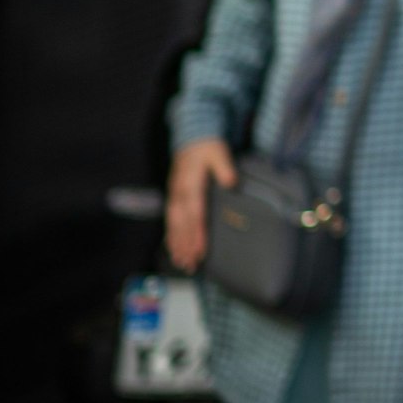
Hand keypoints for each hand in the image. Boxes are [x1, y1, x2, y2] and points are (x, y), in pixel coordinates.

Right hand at [165, 138, 236, 271]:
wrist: (192, 137)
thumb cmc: (208, 147)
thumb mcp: (219, 152)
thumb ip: (224, 167)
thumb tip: (231, 182)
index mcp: (190, 185)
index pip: (195, 214)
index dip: (197, 234)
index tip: (200, 251)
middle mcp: (179, 193)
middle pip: (182, 224)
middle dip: (185, 246)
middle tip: (189, 265)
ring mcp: (174, 195)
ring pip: (173, 224)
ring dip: (177, 245)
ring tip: (181, 263)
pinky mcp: (174, 197)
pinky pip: (170, 220)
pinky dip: (171, 235)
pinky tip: (172, 249)